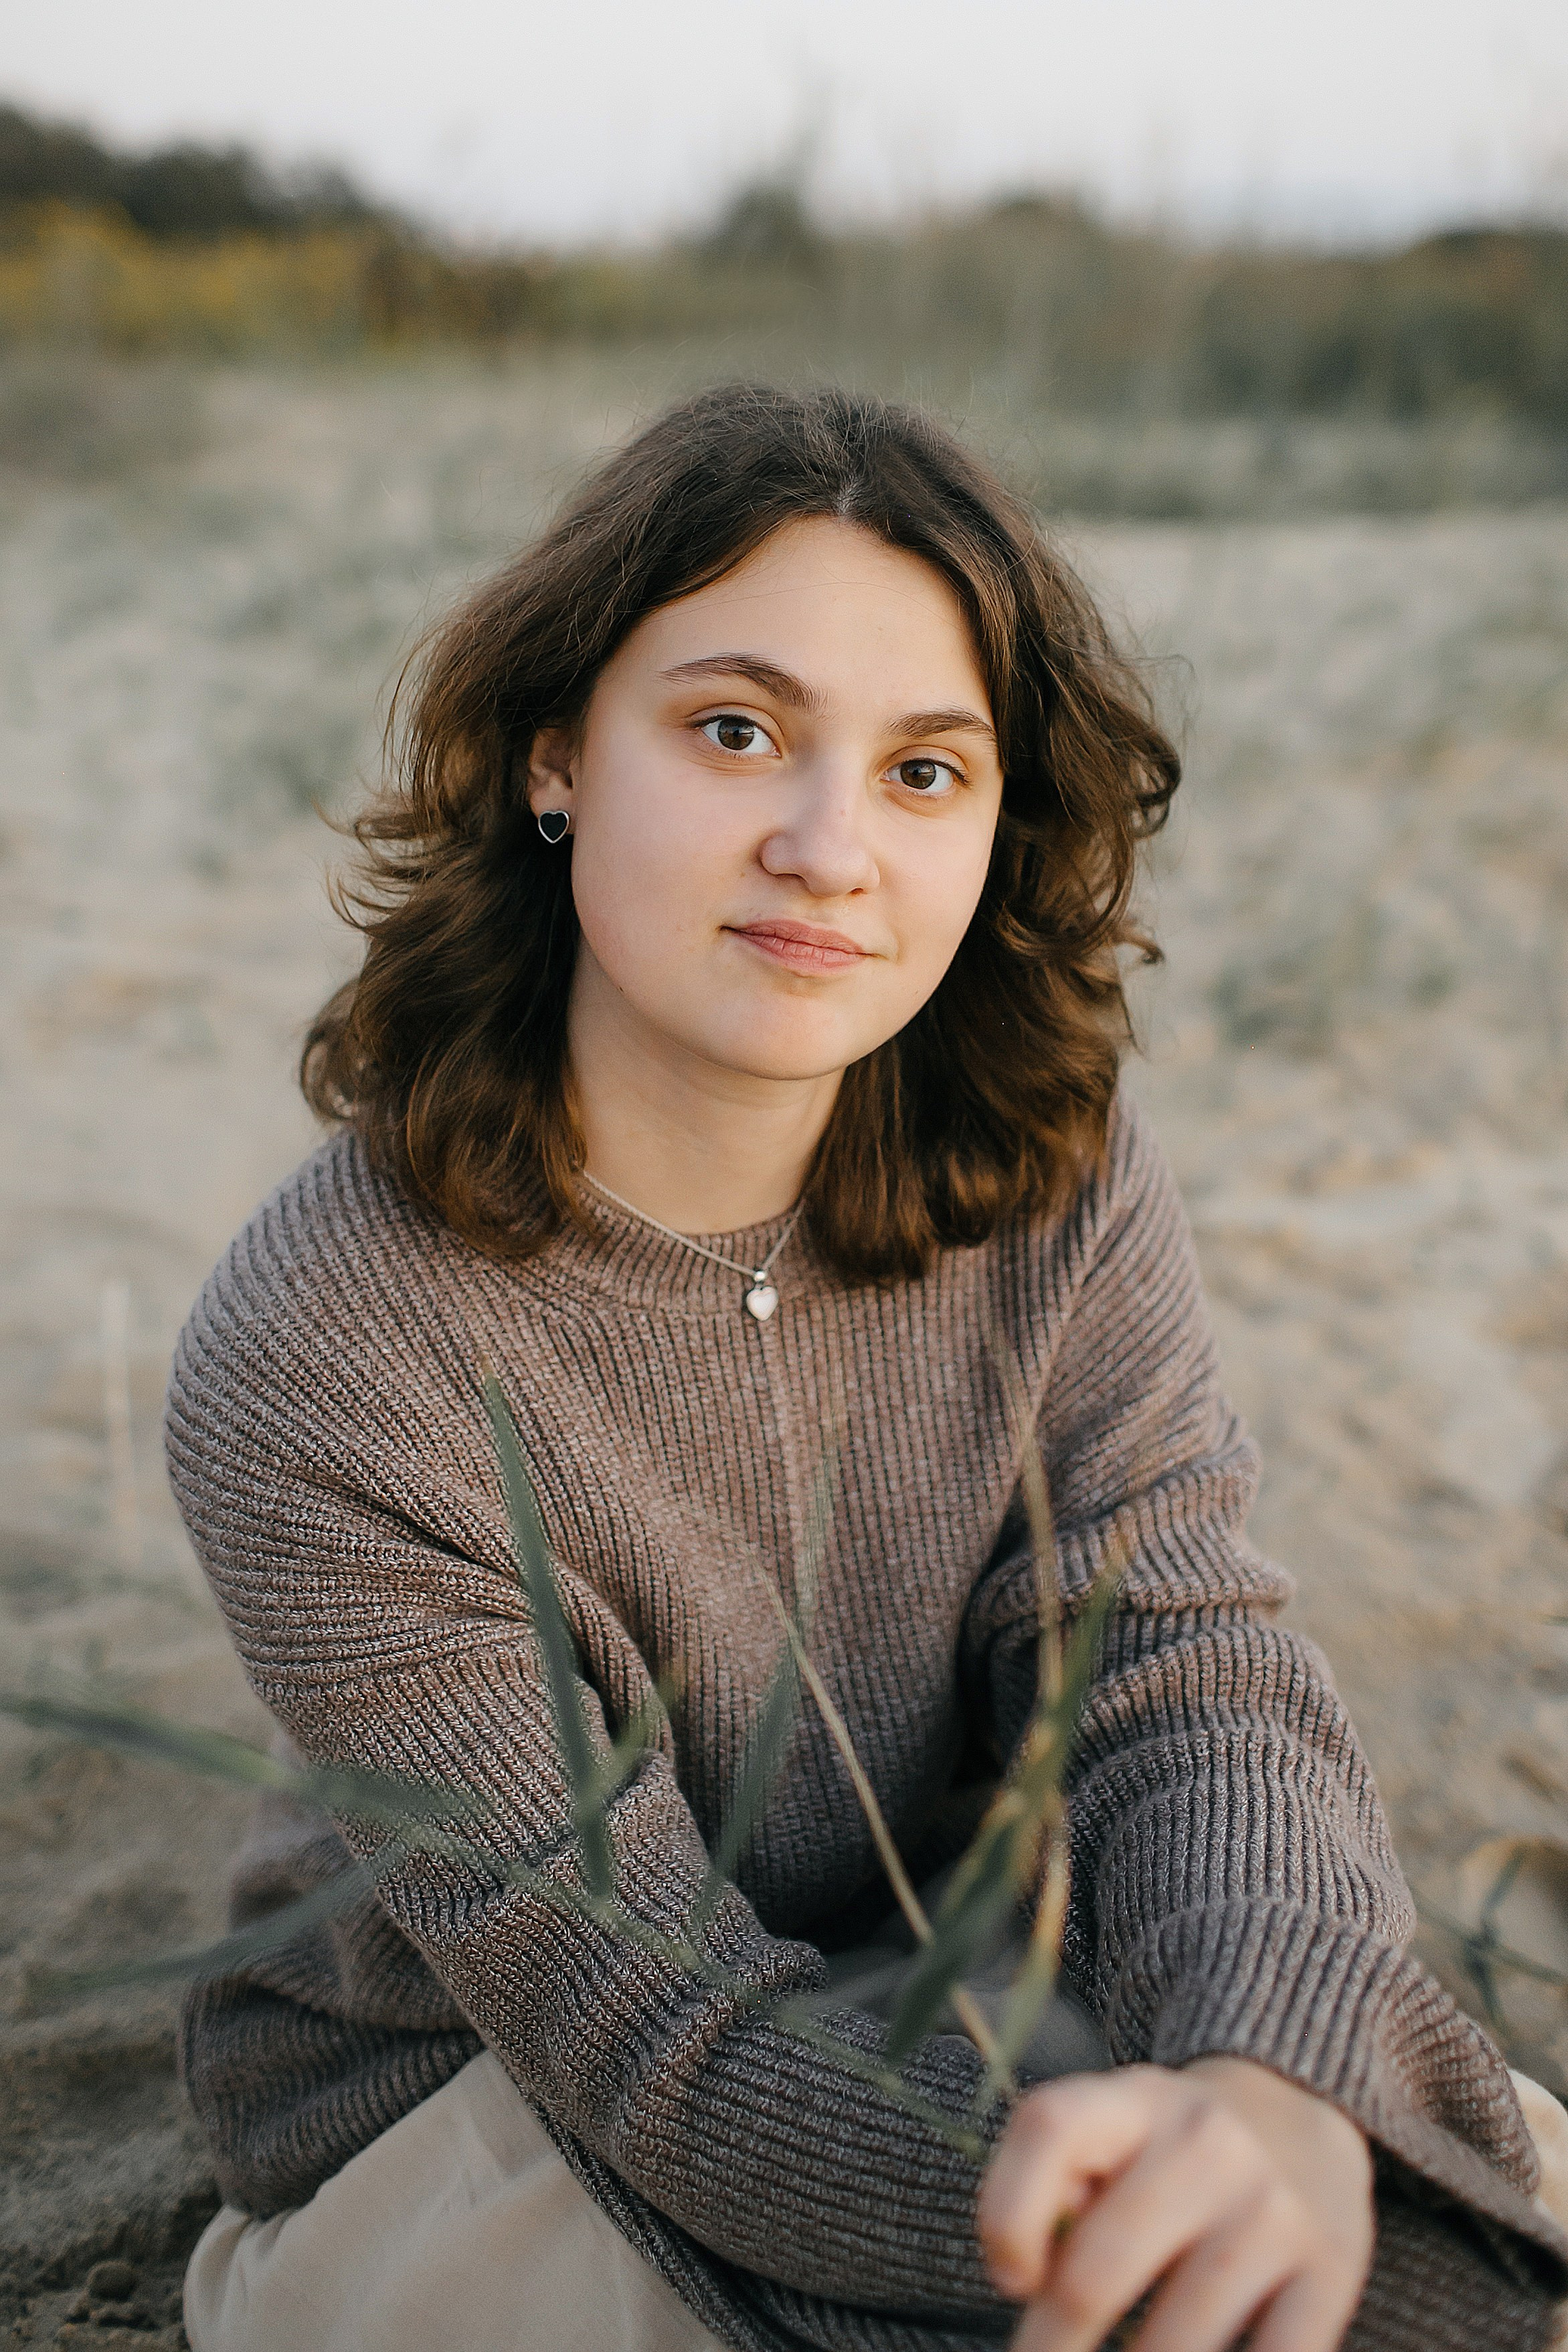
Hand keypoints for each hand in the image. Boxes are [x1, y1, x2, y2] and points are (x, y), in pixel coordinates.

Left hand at [977, 2056, 1373, 2351]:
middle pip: (1100, 2266)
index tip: (1010, 2280)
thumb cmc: (1172, 2144)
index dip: (1007, 2214)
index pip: (1048, 2130)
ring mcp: (1271, 2208)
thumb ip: (1059, 2181)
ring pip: (1179, 2340)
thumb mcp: (1111, 2124)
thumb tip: (1026, 2274)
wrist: (1300, 2105)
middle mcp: (1204, 2143)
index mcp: (1133, 2100)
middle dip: (1053, 2345)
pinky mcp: (1330, 2267)